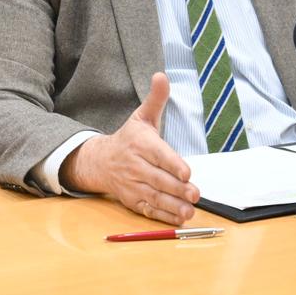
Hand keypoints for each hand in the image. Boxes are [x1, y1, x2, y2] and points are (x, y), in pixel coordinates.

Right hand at [59, 72, 198, 224]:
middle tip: (195, 194)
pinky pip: (148, 210)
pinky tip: (178, 218)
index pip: (157, 154)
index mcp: (139, 143)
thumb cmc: (129, 138)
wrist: (100, 161)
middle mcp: (134, 165)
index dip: (172, 164)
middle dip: (177, 188)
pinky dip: (163, 216)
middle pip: (158, 179)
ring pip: (153, 197)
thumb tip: (162, 75)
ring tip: (189, 211)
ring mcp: (132, 185)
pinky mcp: (132, 200)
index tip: (187, 173)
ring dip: (172, 206)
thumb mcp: (141, 116)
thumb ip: (155, 99)